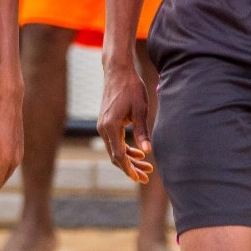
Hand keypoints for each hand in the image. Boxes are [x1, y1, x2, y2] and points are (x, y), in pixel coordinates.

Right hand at [97, 62, 154, 183]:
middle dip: (131, 168)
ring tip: (146, 166)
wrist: (117, 72)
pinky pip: (114, 141)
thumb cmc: (131, 88)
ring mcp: (103, 126)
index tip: (140, 178)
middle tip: (146, 176)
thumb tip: (148, 151)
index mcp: (110, 127)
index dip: (129, 169)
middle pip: (115, 156)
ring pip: (115, 149)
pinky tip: (139, 151)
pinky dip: (125, 149)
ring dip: (129, 159)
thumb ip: (142, 131)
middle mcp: (103, 128)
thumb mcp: (140, 110)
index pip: (119, 155)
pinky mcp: (106, 122)